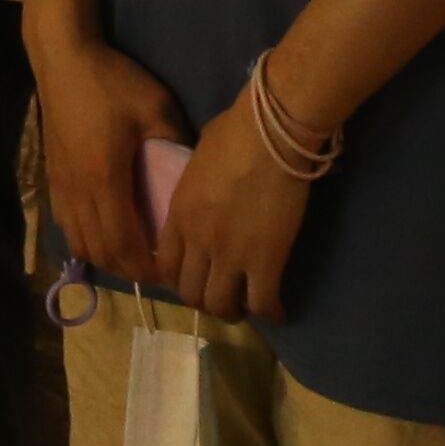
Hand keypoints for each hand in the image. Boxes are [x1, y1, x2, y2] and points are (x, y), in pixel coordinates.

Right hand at [36, 40, 188, 283]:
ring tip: (131, 256)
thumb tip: (194, 173)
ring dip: (105, 257)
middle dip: (128, 269)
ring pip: (78, 242)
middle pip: (100, 250)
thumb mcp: (157, 107)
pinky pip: (66, 225)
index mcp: (106, 179)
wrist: (64, 60)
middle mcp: (79, 191)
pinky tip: (102, 233)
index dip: (144, 266)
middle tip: (155, 271)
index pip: (123, 242)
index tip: (167, 273)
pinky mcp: (52, 178)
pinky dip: (85, 239)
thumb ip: (176, 143)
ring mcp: (62, 186)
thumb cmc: (112, 82)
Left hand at [158, 99, 312, 322]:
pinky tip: (277, 312)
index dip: (178, 281)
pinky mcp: (266, 261)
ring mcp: (231, 255)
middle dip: (203, 301)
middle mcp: (198, 243)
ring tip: (245, 308)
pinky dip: (270, 312)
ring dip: (232, 311)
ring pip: (222, 305)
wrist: (270, 134)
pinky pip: (262, 302)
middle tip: (220, 297)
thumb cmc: (235, 133)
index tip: (192, 281)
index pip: (166, 266)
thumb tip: (205, 181)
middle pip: (191, 293)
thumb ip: (194, 182)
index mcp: (179, 216)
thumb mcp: (196, 157)